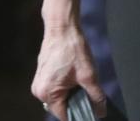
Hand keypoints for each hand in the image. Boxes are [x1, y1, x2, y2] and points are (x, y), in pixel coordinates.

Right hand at [31, 0, 106, 118]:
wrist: (62, 28)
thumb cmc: (73, 49)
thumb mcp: (88, 74)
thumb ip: (95, 95)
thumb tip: (101, 111)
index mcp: (47, 94)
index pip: (64, 115)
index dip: (78, 113)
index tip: (90, 109)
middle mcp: (39, 92)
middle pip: (60, 106)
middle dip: (75, 101)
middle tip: (87, 89)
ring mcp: (38, 84)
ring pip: (58, 97)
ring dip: (70, 92)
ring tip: (80, 79)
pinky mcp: (41, 76)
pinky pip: (54, 88)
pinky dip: (64, 85)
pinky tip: (73, 74)